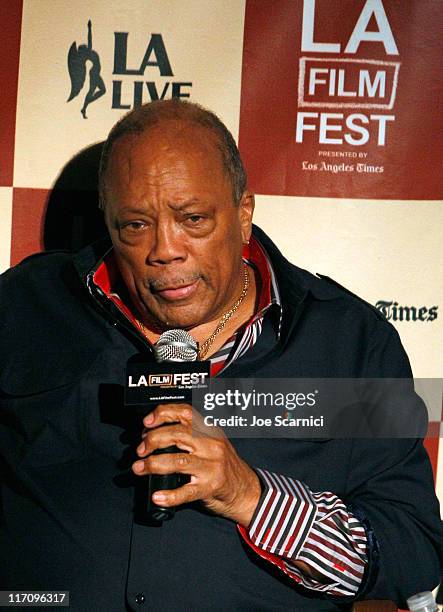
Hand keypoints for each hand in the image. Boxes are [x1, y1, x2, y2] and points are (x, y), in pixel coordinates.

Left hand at [132, 403, 260, 526]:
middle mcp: (212, 444)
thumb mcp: (210, 443)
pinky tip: (158, 496)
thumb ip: (188, 436)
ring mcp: (212, 466)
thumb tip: (152, 434)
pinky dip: (169, 495)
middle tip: (140, 450)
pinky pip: (186, 491)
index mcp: (209, 430)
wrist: (246, 489)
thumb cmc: (223, 465)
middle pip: (178, 434)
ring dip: (153, 464)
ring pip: (178, 460)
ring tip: (140, 468)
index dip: (163, 414)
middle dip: (153, 440)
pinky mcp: (211, 487)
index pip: (185, 412)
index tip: (146, 423)